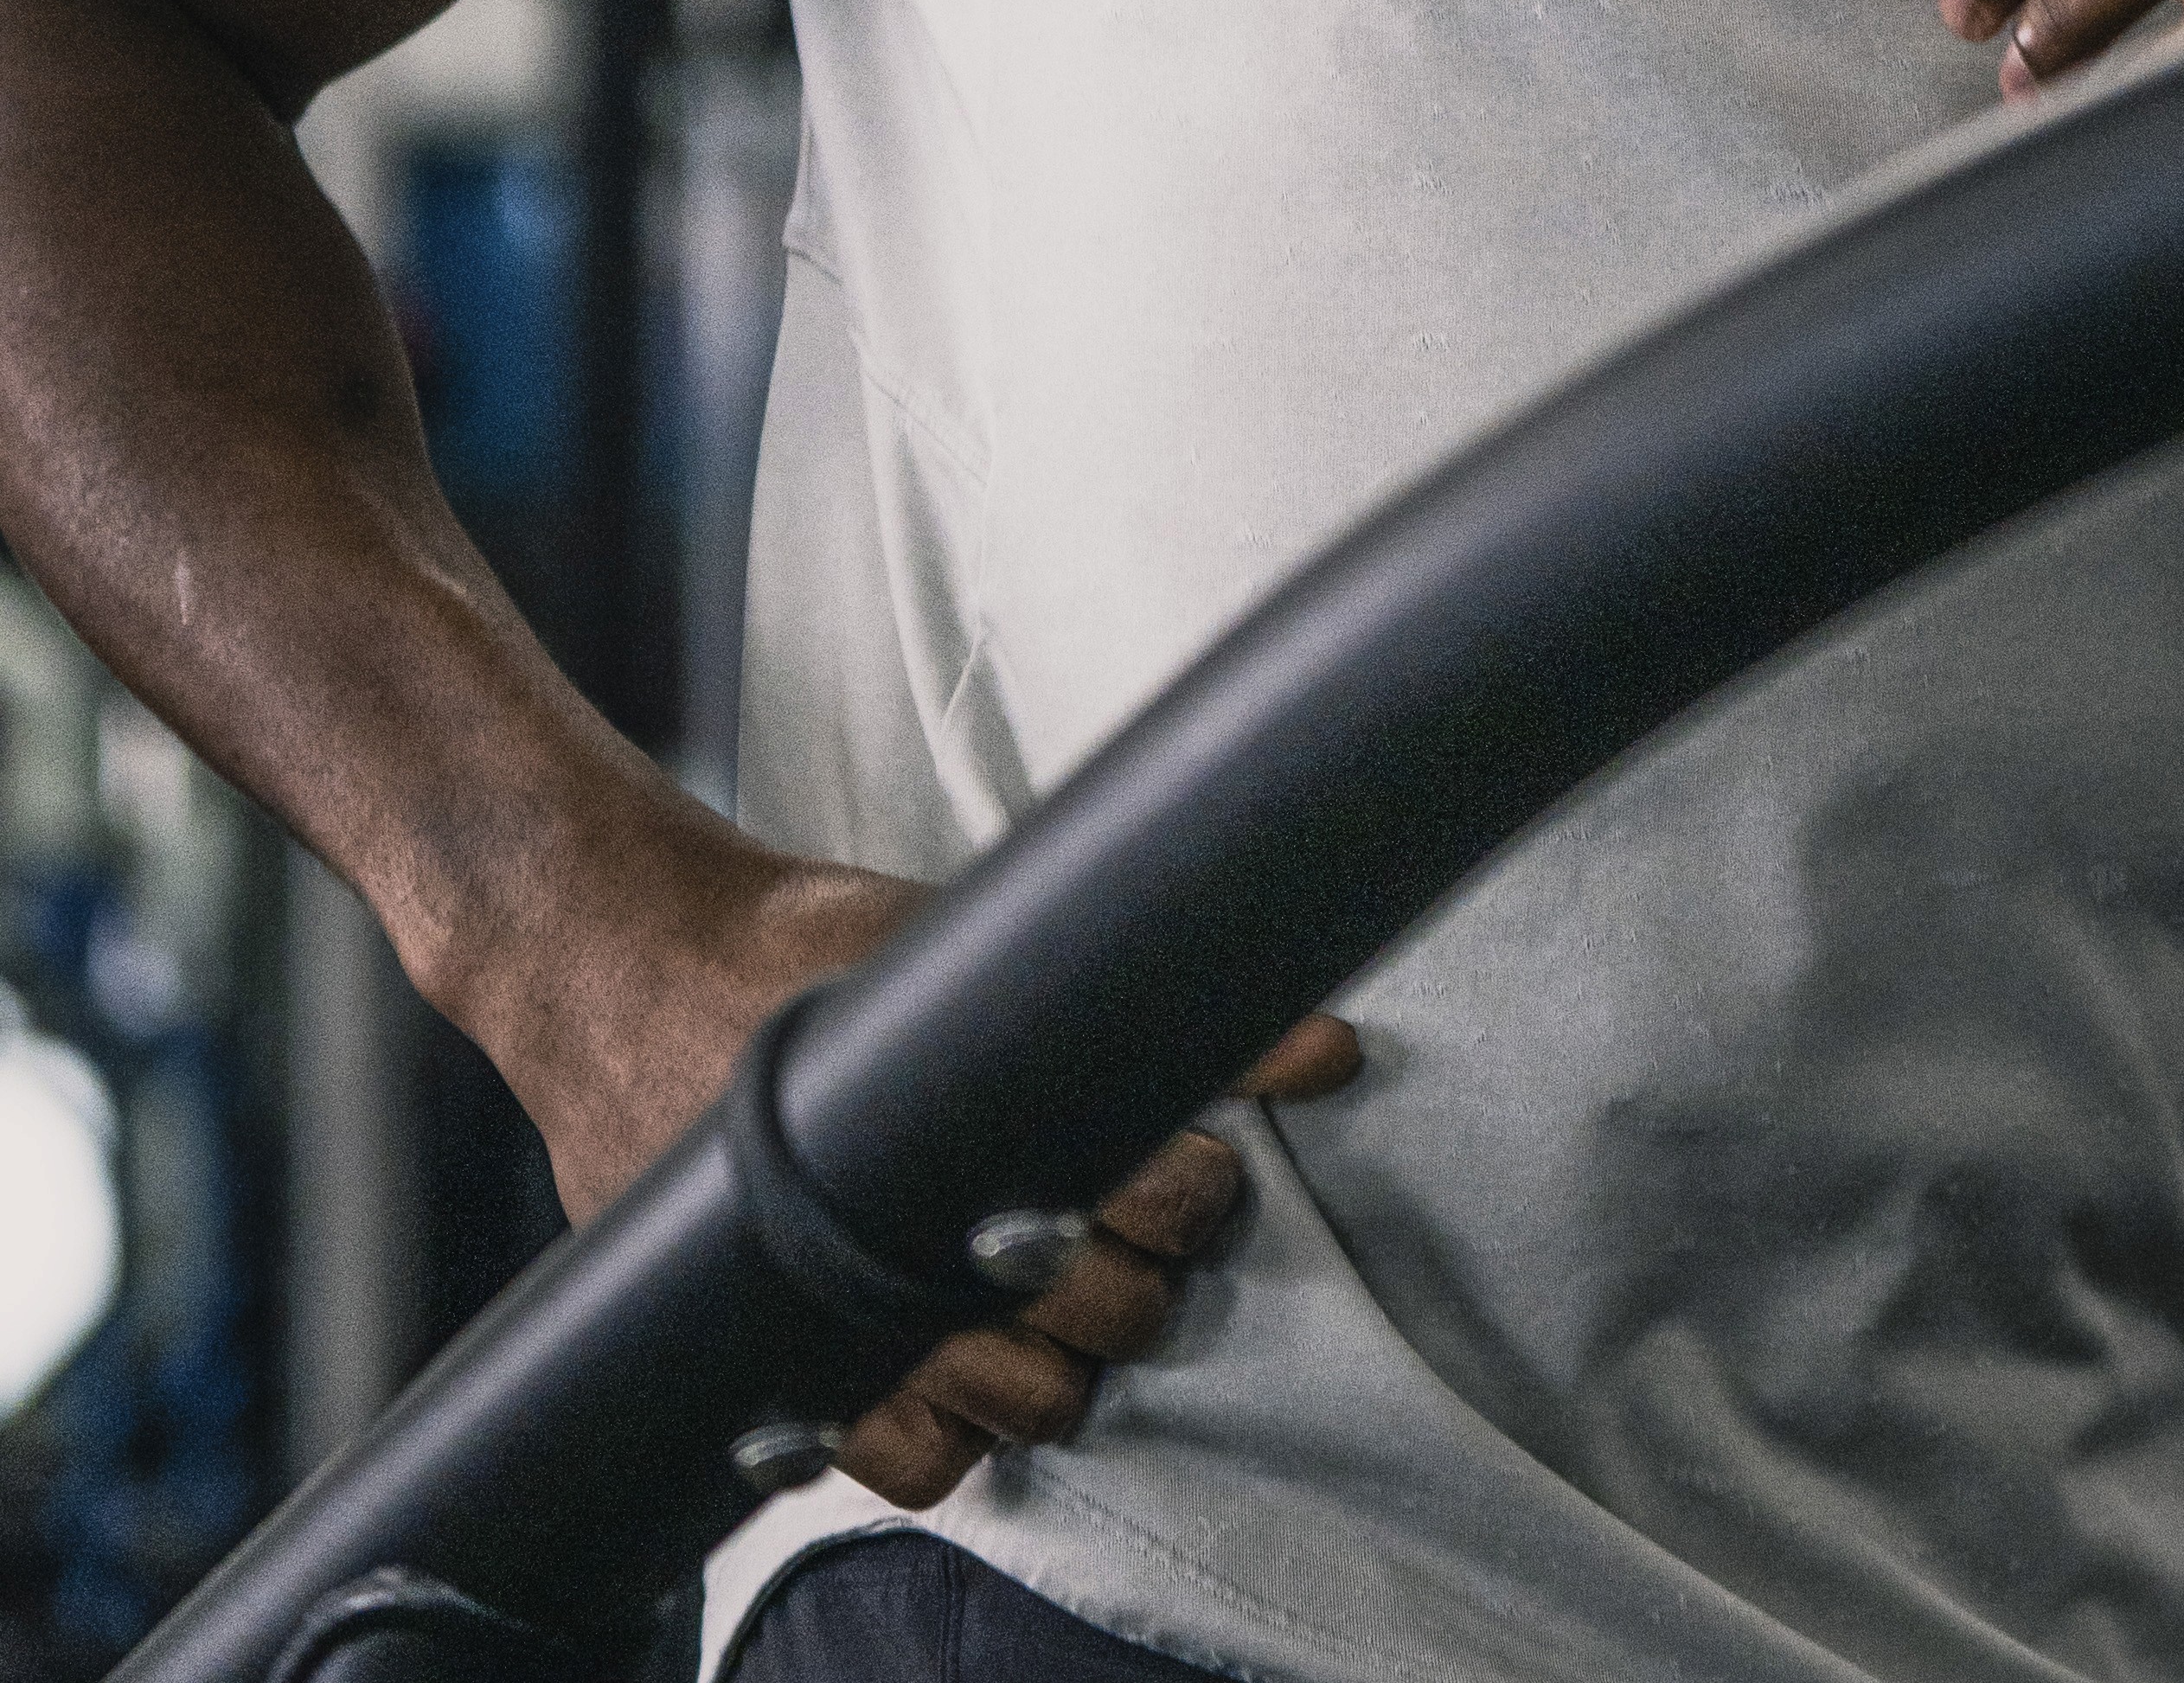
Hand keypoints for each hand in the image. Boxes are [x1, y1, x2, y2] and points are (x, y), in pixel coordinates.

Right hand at [475, 812, 1358, 1507]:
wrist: (627, 969)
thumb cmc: (802, 952)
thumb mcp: (971, 944)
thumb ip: (1157, 1006)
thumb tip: (1329, 1046)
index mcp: (977, 1125)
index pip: (1154, 1198)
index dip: (1200, 1187)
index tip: (1192, 1162)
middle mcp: (922, 1244)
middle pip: (1107, 1314)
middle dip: (1146, 1272)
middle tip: (1125, 1222)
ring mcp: (855, 1325)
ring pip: (1024, 1408)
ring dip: (1064, 1362)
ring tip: (1050, 1294)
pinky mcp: (788, 1375)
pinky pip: (907, 1467)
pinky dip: (953, 1440)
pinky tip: (963, 1372)